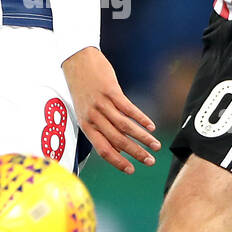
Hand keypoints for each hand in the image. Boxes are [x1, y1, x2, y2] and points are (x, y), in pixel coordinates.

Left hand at [62, 47, 160, 174]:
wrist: (76, 60)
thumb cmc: (82, 87)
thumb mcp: (85, 111)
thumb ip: (99, 129)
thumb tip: (116, 149)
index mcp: (86, 125)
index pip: (103, 149)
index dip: (118, 162)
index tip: (132, 171)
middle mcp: (93, 117)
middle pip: (117, 140)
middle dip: (136, 153)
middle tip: (150, 162)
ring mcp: (101, 103)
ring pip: (124, 126)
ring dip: (142, 138)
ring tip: (156, 146)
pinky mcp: (110, 90)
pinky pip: (128, 108)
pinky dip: (141, 118)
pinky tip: (151, 126)